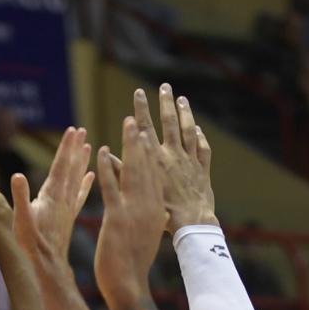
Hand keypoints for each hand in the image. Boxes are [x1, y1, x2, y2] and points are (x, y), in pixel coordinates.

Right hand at [9, 125, 93, 275]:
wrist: (48, 264)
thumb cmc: (31, 242)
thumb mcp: (21, 219)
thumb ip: (20, 198)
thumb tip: (17, 175)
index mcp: (51, 195)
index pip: (60, 166)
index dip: (66, 148)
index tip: (73, 130)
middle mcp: (63, 198)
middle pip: (70, 168)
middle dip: (75, 148)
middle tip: (82, 130)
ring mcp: (68, 207)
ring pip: (77, 179)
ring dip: (82, 162)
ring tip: (88, 146)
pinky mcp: (70, 216)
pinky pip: (80, 196)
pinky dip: (86, 184)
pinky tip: (92, 176)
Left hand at [93, 117, 168, 309]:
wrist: (129, 288)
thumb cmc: (134, 268)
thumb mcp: (148, 239)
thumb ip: (153, 222)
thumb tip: (161, 214)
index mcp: (155, 212)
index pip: (154, 177)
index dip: (150, 154)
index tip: (147, 135)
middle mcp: (149, 208)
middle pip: (146, 168)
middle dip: (141, 142)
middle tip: (137, 119)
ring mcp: (134, 212)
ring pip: (133, 172)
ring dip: (129, 146)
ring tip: (127, 124)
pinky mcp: (117, 218)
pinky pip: (111, 187)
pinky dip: (108, 167)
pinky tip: (103, 151)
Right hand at [132, 82, 215, 230]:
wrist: (191, 222)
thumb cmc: (161, 211)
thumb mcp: (137, 192)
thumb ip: (121, 171)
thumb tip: (106, 155)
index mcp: (155, 158)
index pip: (146, 128)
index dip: (142, 110)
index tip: (139, 94)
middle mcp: (173, 155)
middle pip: (169, 123)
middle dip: (166, 103)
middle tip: (165, 87)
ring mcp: (190, 160)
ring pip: (188, 131)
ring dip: (185, 113)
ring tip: (182, 99)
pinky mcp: (202, 169)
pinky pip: (202, 148)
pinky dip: (199, 136)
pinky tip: (197, 128)